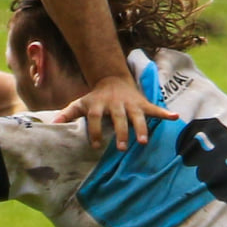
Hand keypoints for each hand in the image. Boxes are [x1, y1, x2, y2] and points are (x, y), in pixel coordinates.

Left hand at [54, 73, 177, 148]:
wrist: (112, 79)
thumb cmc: (95, 98)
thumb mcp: (80, 103)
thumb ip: (67, 114)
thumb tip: (52, 125)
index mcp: (99, 105)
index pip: (96, 118)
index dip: (95, 130)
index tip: (97, 145)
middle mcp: (115, 104)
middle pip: (118, 118)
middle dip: (121, 132)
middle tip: (122, 148)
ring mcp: (130, 104)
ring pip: (137, 116)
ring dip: (141, 127)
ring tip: (143, 141)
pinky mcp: (142, 103)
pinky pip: (154, 108)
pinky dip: (164, 113)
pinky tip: (174, 117)